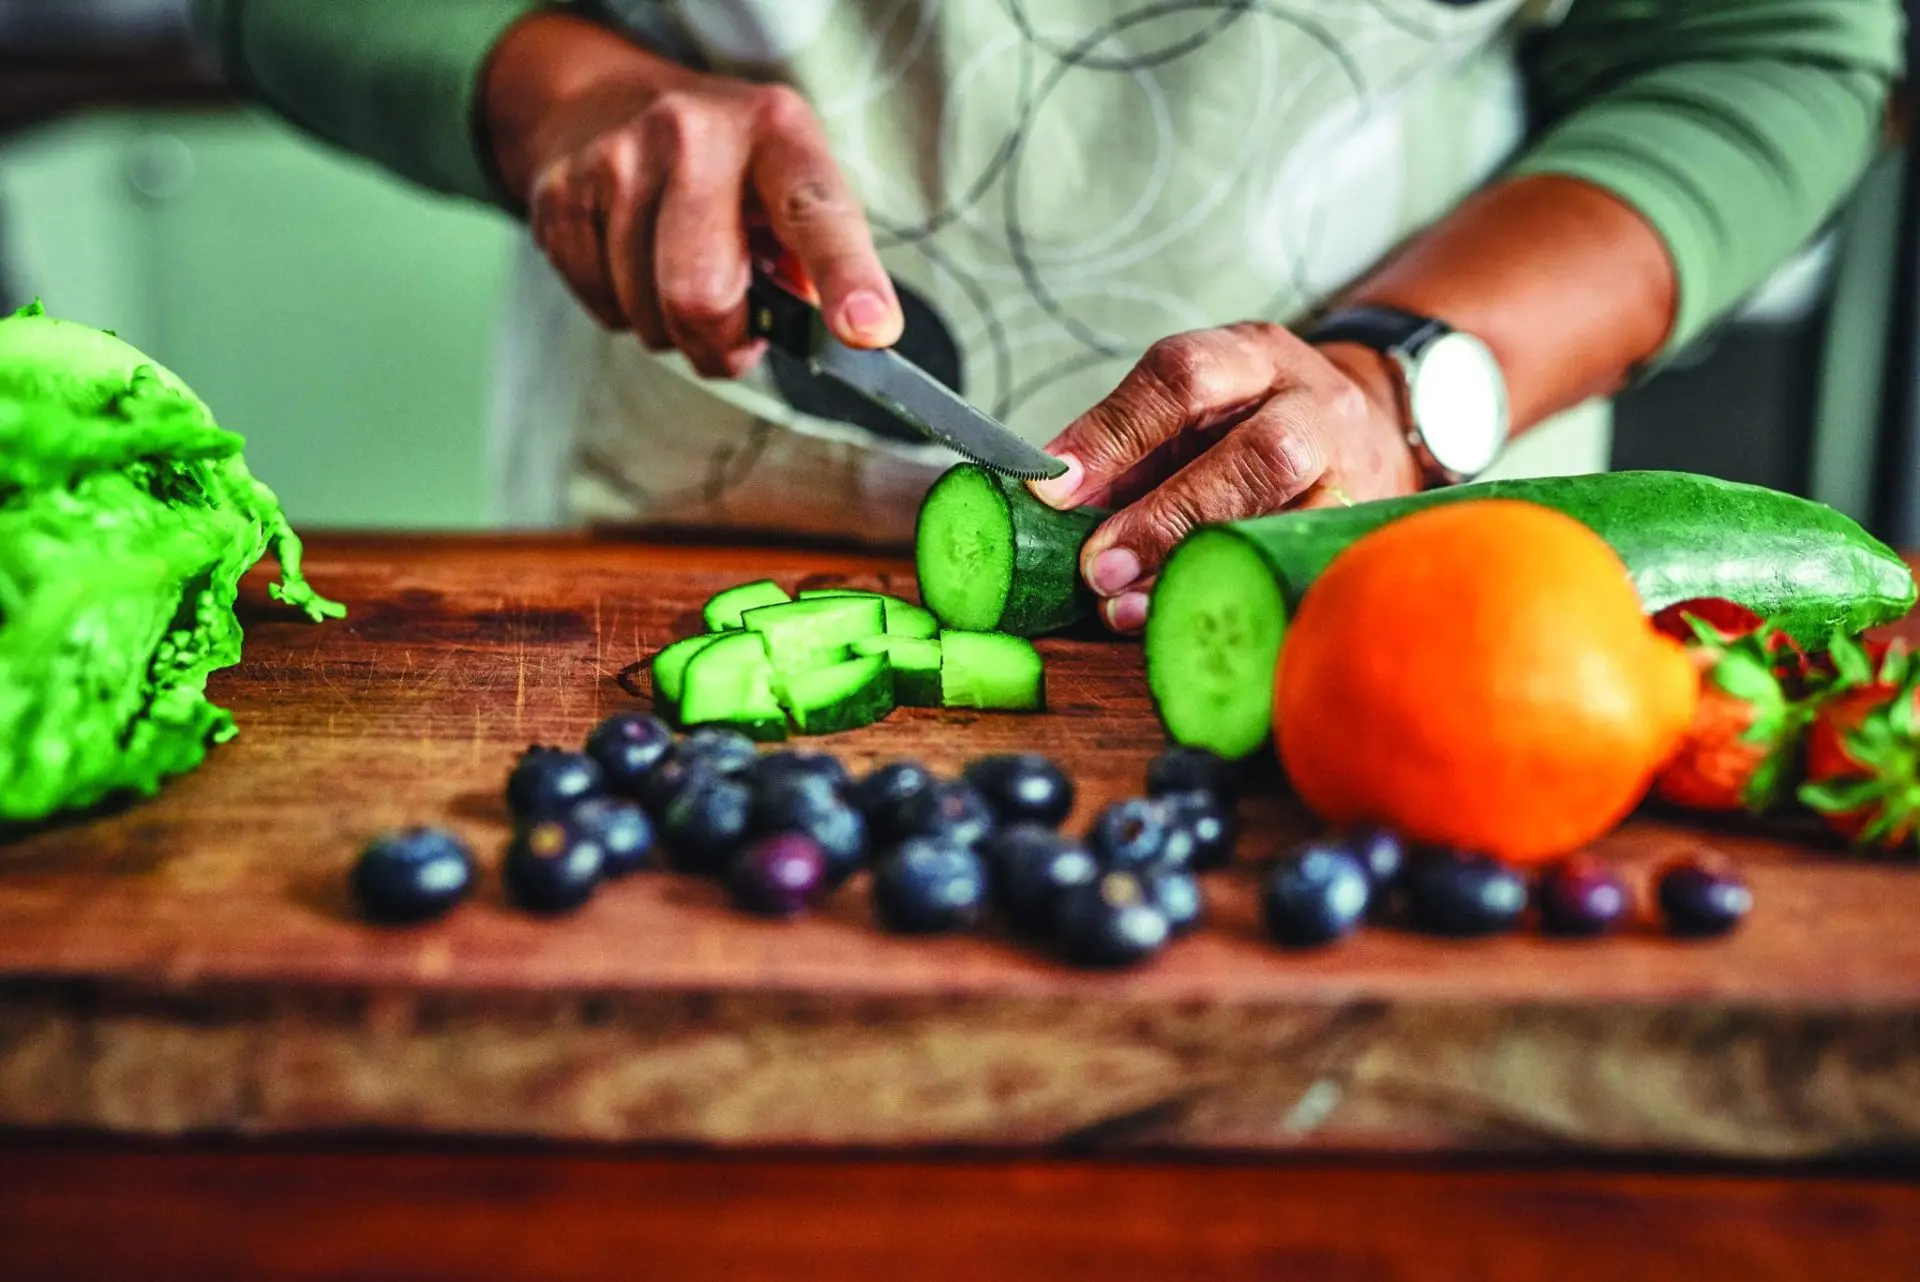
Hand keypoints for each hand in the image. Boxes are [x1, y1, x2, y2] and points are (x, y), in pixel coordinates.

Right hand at [487, 18, 901, 375]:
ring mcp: (616, 161)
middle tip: (734, 335)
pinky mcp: (560, 197)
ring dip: (672, 328)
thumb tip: (826, 329)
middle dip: (723, 344)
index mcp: (774, 130)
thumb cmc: (722, 165)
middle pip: (703, 297)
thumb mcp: (786, 177)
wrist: (600, 101)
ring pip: (648, 318)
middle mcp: (692, 134)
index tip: (868, 331)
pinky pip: (604, 311)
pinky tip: (632, 263)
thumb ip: (814, 255)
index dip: (844, 276)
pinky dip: (626, 311)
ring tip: (677, 272)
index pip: (814, 211)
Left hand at [1028, 323, 1421, 632]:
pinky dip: (1235, 597)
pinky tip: (1188, 623)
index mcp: (1253, 358)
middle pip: (1256, 452)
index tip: (1054, 488)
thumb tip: (1052, 507)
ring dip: (1196, 567)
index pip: (1181, 376)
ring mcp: (1350, 471)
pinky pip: (1299, 569)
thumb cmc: (1251, 427)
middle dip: (1167, 515)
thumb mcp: (1192, 415)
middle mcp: (1313, 405)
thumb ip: (1126, 455)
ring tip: (1127, 608)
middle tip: (1098, 567)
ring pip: (1287, 515)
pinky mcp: (1361, 530)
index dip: (1113, 433)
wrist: (1371, 431)